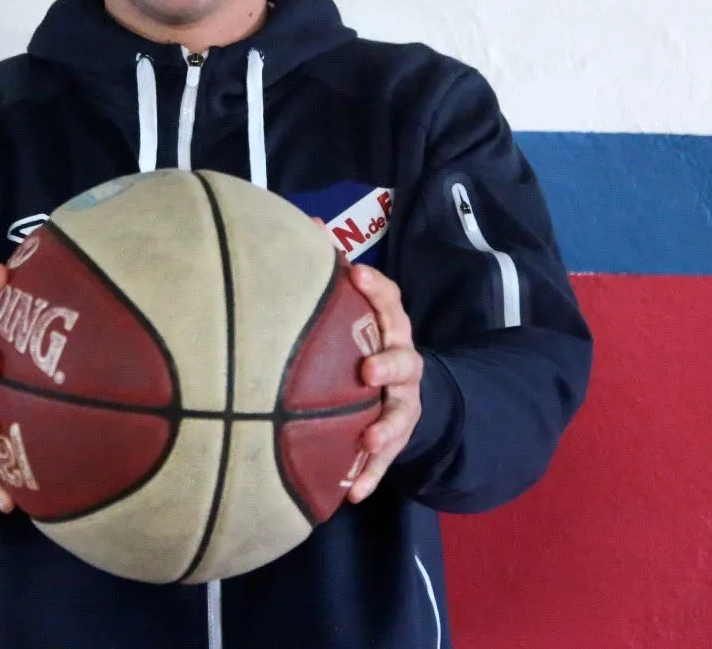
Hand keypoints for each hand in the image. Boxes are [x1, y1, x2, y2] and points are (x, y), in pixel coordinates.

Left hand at [347, 263, 424, 502]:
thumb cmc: (363, 342)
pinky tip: (351, 495)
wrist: (401, 395)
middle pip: (404, 361)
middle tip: (367, 370)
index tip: (356, 273)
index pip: (391, 303)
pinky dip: (369, 478)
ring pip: (399, 416)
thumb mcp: (354, 309)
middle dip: (389, 364)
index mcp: (390, 329)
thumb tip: (307, 217)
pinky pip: (384, 464)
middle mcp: (402, 365)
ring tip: (366, 441)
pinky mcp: (393, 443)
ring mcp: (401, 406)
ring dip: (384, 429)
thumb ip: (332, 270)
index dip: (377, 287)